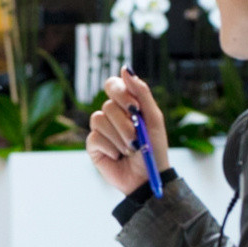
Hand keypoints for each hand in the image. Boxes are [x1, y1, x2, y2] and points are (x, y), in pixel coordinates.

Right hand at [83, 68, 168, 194]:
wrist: (148, 178)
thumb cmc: (154, 148)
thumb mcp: (154, 118)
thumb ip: (141, 92)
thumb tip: (125, 68)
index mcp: (126, 104)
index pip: (112, 84)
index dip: (121, 93)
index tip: (135, 108)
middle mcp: (111, 114)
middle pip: (108, 104)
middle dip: (125, 122)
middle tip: (136, 135)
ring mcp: (101, 129)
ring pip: (99, 119)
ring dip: (120, 137)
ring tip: (130, 149)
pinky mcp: (93, 145)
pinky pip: (95, 137)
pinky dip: (111, 148)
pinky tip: (117, 156)